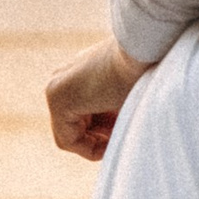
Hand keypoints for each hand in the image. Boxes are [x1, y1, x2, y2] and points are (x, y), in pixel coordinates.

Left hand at [47, 39, 146, 159]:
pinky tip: (112, 141)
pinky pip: (67, 140)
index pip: (83, 119)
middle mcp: (60, 80)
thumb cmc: (144, 71)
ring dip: (97, 143)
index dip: (106, 132)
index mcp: (76, 76)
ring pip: (70, 137)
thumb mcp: (126, 94)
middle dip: (101, 137)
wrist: (144, 49)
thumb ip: (113, 111)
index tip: (126, 127)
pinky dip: (90, 149)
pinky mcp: (58, 98)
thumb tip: (116, 135)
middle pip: (75, 128)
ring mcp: (55, 88)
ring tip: (121, 132)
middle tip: (124, 130)